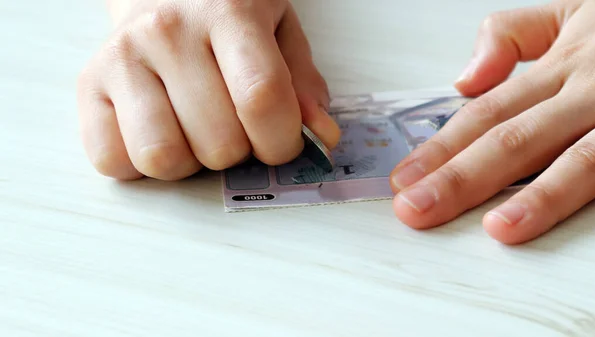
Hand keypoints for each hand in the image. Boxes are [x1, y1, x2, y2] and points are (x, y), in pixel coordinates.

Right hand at [77, 0, 339, 180]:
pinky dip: (140, 164)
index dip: (281, 142)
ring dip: (190, 162)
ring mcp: (122, 57)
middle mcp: (167, 31)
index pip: (261, 99)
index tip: (281, 144)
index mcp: (228, 12)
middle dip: (238, 152)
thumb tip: (320, 138)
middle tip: (233, 125)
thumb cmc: (226, 15)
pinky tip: (159, 132)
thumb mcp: (280, 33)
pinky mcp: (88, 84)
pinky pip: (110, 161)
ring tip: (195, 131)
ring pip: (163, 158)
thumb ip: (303, 86)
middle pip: (218, 142)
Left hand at [389, 0, 594, 244]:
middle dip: (459, 177)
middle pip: (512, 136)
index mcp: (563, 64)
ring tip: (487, 225)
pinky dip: (581, 191)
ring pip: (572, 155)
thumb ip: (514, 34)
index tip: (405, 178)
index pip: (486, 111)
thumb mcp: (575, 9)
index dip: (442, 146)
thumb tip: (465, 79)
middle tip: (415, 209)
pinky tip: (546, 219)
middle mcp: (590, 87)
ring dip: (526, 194)